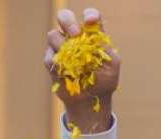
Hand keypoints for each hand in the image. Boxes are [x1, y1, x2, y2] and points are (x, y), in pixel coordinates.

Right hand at [44, 8, 119, 132]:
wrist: (91, 100)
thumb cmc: (104, 80)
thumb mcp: (111, 65)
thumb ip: (104, 49)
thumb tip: (90, 38)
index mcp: (92, 34)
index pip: (89, 16)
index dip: (89, 15)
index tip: (90, 21)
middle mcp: (74, 37)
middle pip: (64, 17)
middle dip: (68, 22)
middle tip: (75, 34)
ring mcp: (61, 48)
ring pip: (53, 35)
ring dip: (62, 45)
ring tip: (73, 61)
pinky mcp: (51, 61)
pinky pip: (48, 56)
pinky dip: (57, 63)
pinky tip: (67, 72)